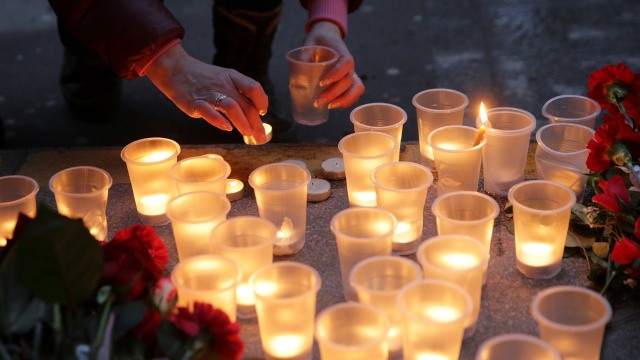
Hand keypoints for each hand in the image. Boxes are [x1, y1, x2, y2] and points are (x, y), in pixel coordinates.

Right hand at [145, 44, 267, 142]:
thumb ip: (238, 92)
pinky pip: (209, 112)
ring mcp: (209, 94)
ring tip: (248, 134)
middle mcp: (223, 85)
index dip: (262, 101)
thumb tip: (256, 111)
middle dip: (256, 123)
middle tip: (261, 137)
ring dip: (242, 122)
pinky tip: (227, 128)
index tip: (263, 113)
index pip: (254, 88)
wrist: (174, 68)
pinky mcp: (194, 103)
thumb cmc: (202, 78)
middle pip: (246, 104)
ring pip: (231, 107)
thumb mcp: (224, 78)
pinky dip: (219, 121)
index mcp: (232, 77)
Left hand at [303, 21, 364, 108]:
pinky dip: (346, 102)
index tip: (321, 82)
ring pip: (356, 89)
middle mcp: (349, 65)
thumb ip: (304, 58)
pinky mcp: (349, 82)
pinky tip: (332, 106)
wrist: (326, 38)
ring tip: (328, 107)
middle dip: (334, 93)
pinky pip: (354, 94)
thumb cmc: (316, 42)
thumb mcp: (309, 45)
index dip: (336, 74)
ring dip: (343, 100)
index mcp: (342, 52)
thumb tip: (295, 79)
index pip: (346, 63)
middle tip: (317, 101)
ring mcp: (351, 74)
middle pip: (349, 81)